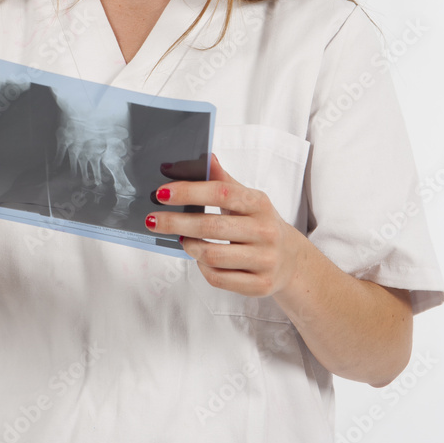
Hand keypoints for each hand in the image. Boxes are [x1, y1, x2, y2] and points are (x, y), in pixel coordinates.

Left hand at [145, 154, 303, 297]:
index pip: (220, 193)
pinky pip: (218, 279)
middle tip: (152, 220)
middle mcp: (265, 231)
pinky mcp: (260, 285)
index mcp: (259, 203)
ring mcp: (264, 260)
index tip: (161, 193)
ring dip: (189, 246)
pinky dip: (201, 268)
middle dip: (175, 223)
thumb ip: (223, 180)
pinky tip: (199, 258)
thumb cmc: (258, 223)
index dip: (189, 191)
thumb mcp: (246, 199)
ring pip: (212, 256)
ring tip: (181, 239)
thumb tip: (205, 157)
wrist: (290, 260)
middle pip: (210, 227)